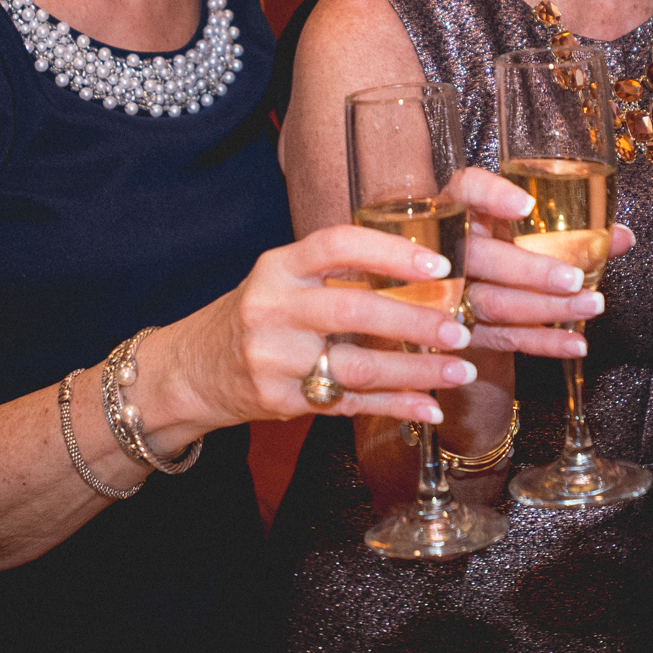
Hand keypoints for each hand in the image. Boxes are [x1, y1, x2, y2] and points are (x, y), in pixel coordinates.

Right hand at [147, 224, 482, 434]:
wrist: (191, 370)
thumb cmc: (257, 315)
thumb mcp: (284, 280)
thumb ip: (338, 273)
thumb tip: (424, 271)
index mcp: (279, 267)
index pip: (338, 245)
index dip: (391, 252)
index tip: (439, 264)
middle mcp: (273, 308)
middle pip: (354, 310)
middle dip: (415, 320)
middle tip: (461, 328)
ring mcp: (274, 359)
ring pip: (358, 366)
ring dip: (417, 371)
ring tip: (460, 370)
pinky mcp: (280, 401)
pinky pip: (349, 404)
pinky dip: (395, 407)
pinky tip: (430, 407)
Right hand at [451, 167, 630, 358]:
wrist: (463, 292)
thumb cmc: (503, 247)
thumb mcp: (527, 229)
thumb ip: (574, 230)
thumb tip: (621, 237)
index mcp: (465, 207)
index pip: (468, 188)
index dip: (493, 195)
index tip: (526, 205)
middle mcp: (451, 246)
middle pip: (482, 256)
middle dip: (530, 270)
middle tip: (574, 278)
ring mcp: (451, 290)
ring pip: (493, 302)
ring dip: (544, 306)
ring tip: (588, 305)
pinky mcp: (465, 329)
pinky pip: (503, 337)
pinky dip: (541, 341)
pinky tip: (574, 342)